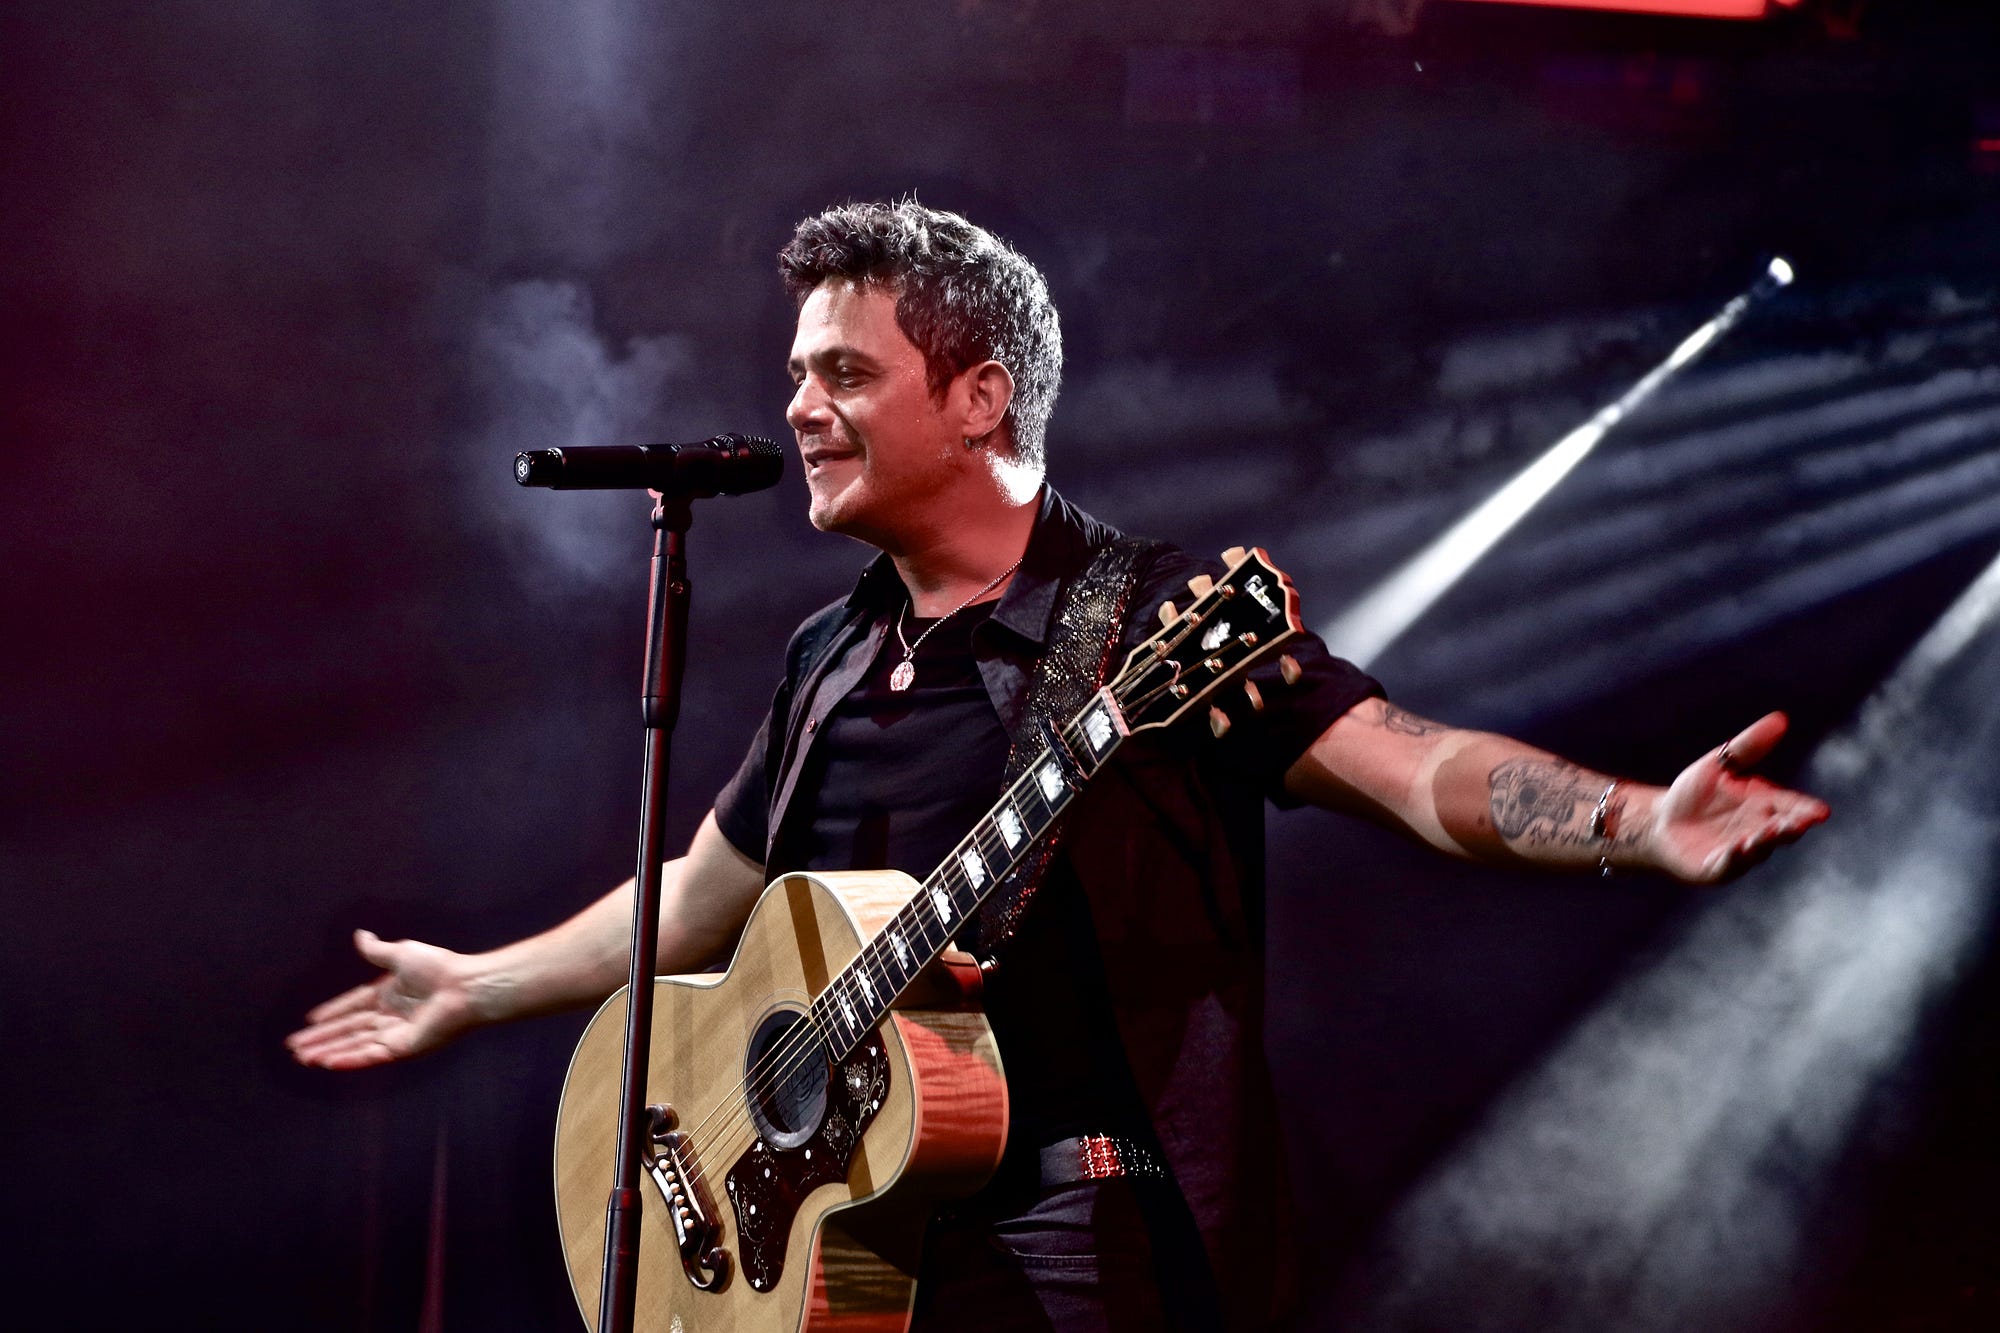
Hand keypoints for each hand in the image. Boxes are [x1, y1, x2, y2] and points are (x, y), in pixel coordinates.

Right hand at [285, 929, 484, 1069]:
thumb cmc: (438, 967)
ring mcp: (395, 1034)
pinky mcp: (403, 1048)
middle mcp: (389, 1016)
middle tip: (293, 1048)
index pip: (352, 1006)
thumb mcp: (401, 954)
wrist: (464, 986)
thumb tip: (359, 935)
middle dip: (321, 1038)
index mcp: (389, 993)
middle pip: (347, 1029)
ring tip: (303, 1058)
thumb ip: (377, 951)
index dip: (331, 1014)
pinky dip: (348, 1059)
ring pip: (353, 1044)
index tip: (309, 1021)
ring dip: (328, 1051)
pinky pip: (370, 1055)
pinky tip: (327, 1063)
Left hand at [1646, 712, 1829, 882]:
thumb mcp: (1720, 765)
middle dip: (1791, 827)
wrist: (1658, 821)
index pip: (1791, 807)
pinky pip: (1729, 864)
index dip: (1806, 810)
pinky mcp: (1717, 868)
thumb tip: (1780, 719)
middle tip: (1800, 823)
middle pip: (1781, 831)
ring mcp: (1740, 852)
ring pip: (1758, 849)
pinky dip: (1735, 857)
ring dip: (1764, 842)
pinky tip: (1738, 847)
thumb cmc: (1694, 793)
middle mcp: (1758, 830)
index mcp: (1764, 805)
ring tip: (1768, 832)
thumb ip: (1748, 746)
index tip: (1821, 811)